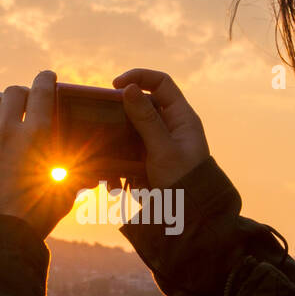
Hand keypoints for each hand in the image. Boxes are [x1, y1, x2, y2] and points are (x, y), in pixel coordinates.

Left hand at [0, 70, 78, 238]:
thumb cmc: (34, 220)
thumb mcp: (63, 195)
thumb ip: (74, 177)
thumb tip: (88, 174)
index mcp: (37, 136)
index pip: (42, 91)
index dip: (46, 79)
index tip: (48, 76)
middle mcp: (7, 131)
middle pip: (13, 92)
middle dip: (23, 93)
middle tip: (27, 101)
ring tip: (4, 112)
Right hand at [112, 68, 209, 188]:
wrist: (192, 218)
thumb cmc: (185, 181)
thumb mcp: (163, 149)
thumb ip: (145, 119)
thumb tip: (129, 88)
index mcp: (181, 117)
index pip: (162, 83)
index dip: (140, 77)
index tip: (116, 85)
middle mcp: (170, 127)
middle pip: (141, 106)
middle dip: (120, 112)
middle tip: (102, 119)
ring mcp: (158, 144)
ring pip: (131, 130)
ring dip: (116, 140)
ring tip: (102, 151)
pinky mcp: (148, 162)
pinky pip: (128, 154)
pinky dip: (117, 164)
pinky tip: (111, 179)